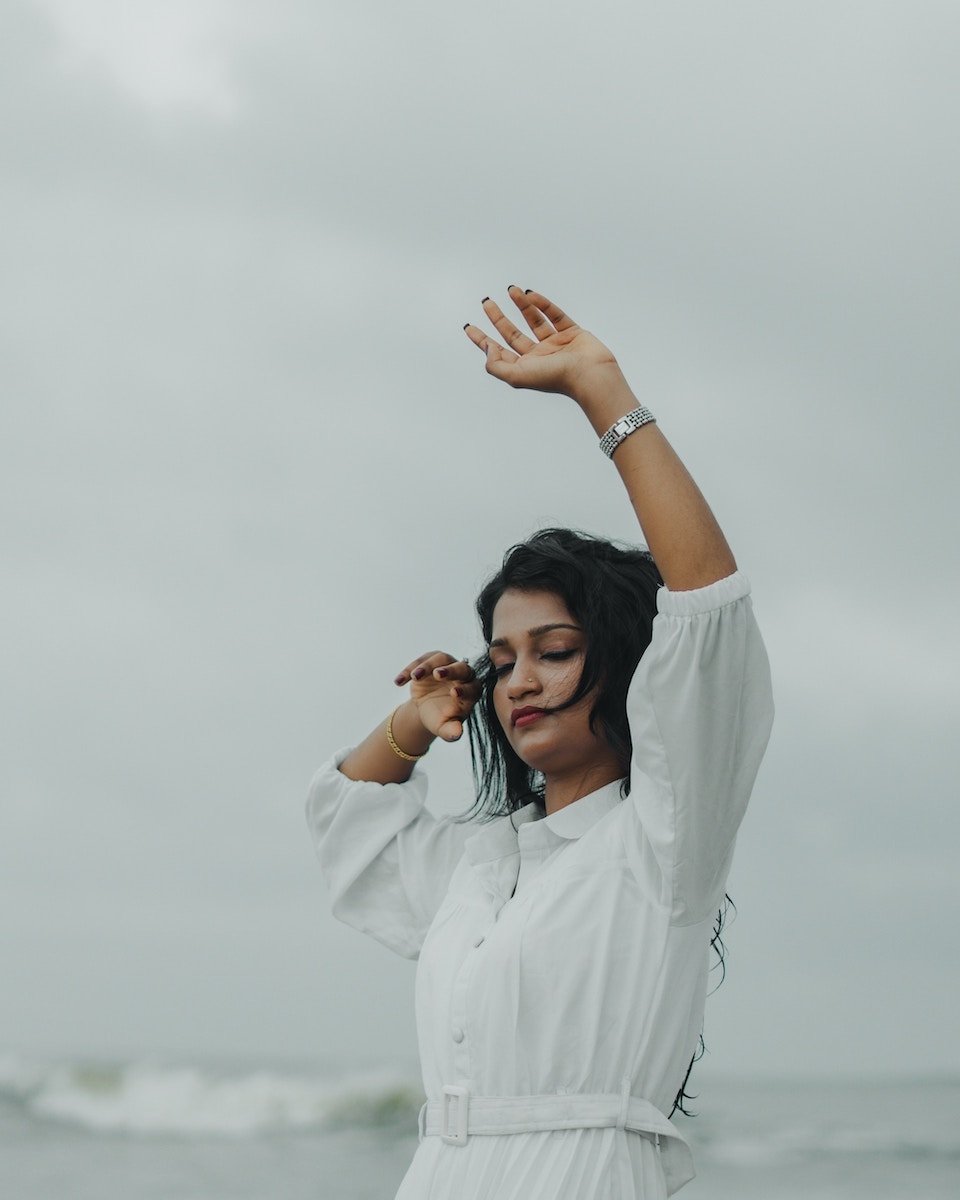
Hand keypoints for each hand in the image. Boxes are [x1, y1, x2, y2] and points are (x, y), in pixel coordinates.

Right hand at [394, 652, 480, 742]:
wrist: (427, 709)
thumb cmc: (440, 719)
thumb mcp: (444, 728)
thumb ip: (452, 732)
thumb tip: (457, 733)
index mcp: (471, 692)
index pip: (473, 688)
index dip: (466, 690)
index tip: (455, 693)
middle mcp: (464, 675)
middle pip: (462, 668)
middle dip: (451, 671)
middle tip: (437, 674)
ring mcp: (448, 665)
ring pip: (442, 658)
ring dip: (427, 666)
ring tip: (414, 677)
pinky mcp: (433, 660)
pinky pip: (422, 660)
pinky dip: (409, 669)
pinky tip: (399, 682)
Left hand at [464, 286, 620, 403]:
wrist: (590, 375)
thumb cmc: (555, 378)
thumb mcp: (517, 376)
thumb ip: (496, 365)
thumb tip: (488, 348)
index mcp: (525, 368)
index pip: (498, 352)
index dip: (482, 340)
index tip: (468, 327)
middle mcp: (538, 357)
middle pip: (512, 334)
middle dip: (498, 318)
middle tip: (486, 302)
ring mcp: (556, 344)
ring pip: (534, 321)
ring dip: (521, 305)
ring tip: (510, 289)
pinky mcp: (572, 333)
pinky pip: (555, 315)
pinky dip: (543, 304)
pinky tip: (530, 295)